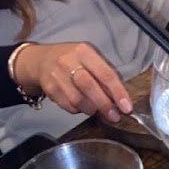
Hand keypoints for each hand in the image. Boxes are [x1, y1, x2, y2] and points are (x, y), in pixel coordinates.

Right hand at [13, 42, 132, 122]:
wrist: (41, 61)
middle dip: (105, 104)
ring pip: (78, 100)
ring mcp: (57, 76)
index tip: (126, 107)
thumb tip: (119, 99)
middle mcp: (69, 61)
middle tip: (114, 116)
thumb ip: (104, 76)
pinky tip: (81, 105)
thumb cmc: (71, 61)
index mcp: (84, 52)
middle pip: (89, 86)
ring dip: (91, 109)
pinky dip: (79, 110)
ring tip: (96, 109)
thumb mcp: (89, 59)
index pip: (105, 73)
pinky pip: (69, 106)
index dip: (118, 92)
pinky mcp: (50, 89)